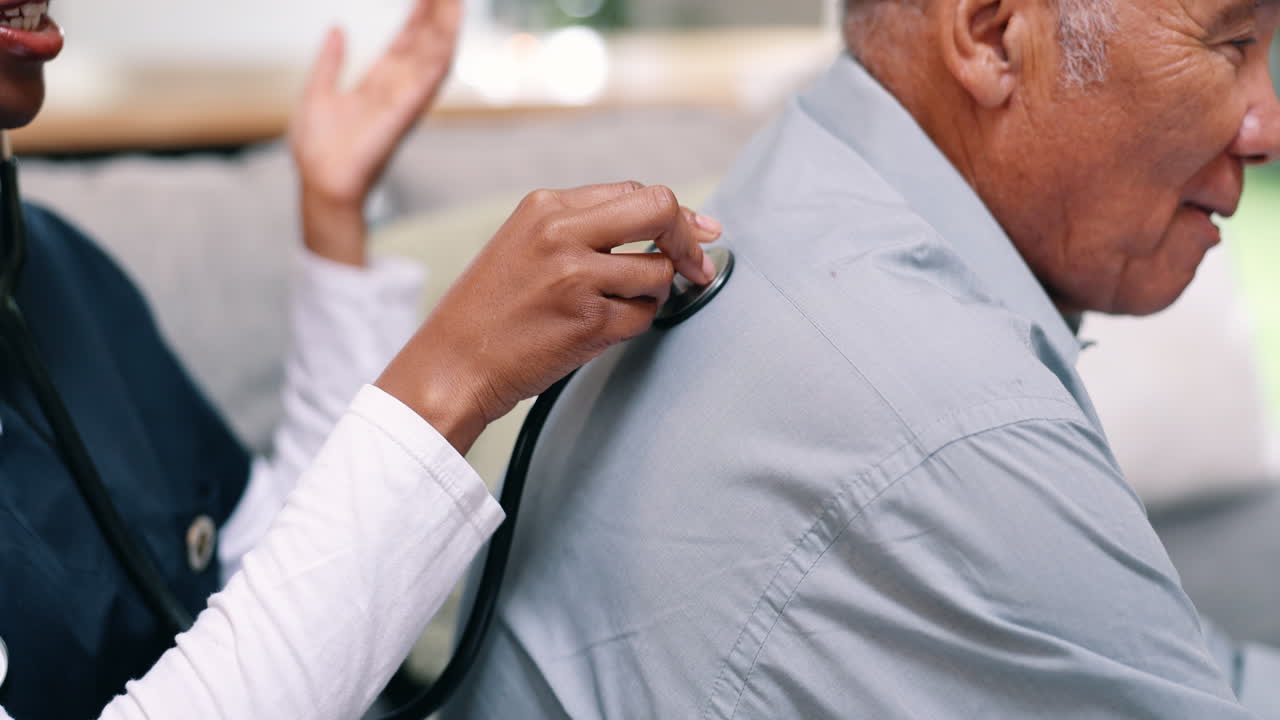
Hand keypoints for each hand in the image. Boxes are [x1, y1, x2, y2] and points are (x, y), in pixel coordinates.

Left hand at [289, 0, 460, 264]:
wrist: (320, 185)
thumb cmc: (318, 151)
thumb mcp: (317, 93)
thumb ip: (329, 62)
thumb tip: (337, 28)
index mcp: (377, 86)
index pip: (404, 44)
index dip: (417, 17)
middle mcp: (396, 91)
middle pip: (424, 44)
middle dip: (438, 15)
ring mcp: (403, 101)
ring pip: (432, 57)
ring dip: (446, 28)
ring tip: (456, 0)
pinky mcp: (402, 114)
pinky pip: (426, 82)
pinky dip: (439, 57)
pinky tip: (449, 36)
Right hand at [376, 182, 724, 453]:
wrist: (452, 364)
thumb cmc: (492, 310)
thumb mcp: (525, 243)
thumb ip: (585, 227)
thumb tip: (670, 223)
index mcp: (545, 206)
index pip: (634, 191)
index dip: (673, 216)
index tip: (697, 234)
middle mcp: (561, 233)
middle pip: (660, 209)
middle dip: (687, 239)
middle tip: (697, 266)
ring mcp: (576, 277)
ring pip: (658, 271)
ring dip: (652, 293)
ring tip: (613, 308)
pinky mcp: (589, 322)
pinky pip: (645, 316)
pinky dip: (634, 325)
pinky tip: (599, 330)